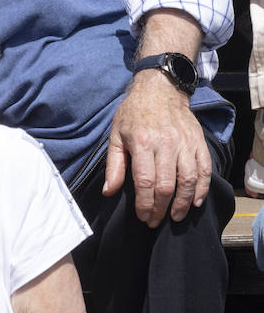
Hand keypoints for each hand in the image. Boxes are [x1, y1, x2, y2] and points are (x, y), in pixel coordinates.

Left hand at [103, 70, 211, 227]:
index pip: (146, 182)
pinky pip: (204, 170)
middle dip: (161, 208)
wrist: (159, 90)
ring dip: (182, 203)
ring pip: (188, 180)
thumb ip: (114, 165)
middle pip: (167, 185)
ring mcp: (185, 143)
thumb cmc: (133, 114)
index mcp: (142, 142)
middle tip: (155, 221)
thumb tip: (108, 192)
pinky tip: (194, 202)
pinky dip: (201, 188)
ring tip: (174, 216)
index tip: (143, 216)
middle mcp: (166, 143)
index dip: (145, 204)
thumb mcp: (116, 135)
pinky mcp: (198, 143)